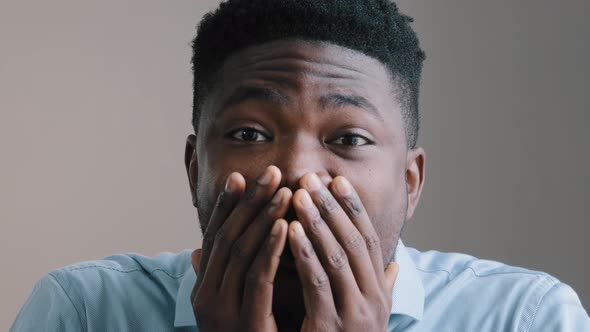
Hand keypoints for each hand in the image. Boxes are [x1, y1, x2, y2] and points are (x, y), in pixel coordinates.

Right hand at [190, 166, 292, 331]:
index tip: (243, 177)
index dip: (229, 206)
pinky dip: (270, 249)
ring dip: (263, 218)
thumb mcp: (226, 305)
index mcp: (203, 286)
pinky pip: (257, 278)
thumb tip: (198, 251)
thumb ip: (218, 277)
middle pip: (229, 237)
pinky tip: (285, 227)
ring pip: (242, 252)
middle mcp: (206, 294)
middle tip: (270, 172)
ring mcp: (222, 309)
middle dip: (250, 203)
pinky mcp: (244, 321)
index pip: (215, 237)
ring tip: (284, 190)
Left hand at [289, 173, 398, 330]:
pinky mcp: (332, 326)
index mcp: (380, 292)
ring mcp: (356, 313)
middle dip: (333, 207)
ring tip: (300, 194)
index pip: (368, 240)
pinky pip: (317, 282)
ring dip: (317, 221)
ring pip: (337, 256)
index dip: (353, 208)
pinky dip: (304, 252)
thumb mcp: (369, 317)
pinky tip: (289, 229)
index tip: (338, 181)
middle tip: (314, 178)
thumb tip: (395, 268)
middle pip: (353, 241)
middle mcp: (374, 299)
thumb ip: (382, 291)